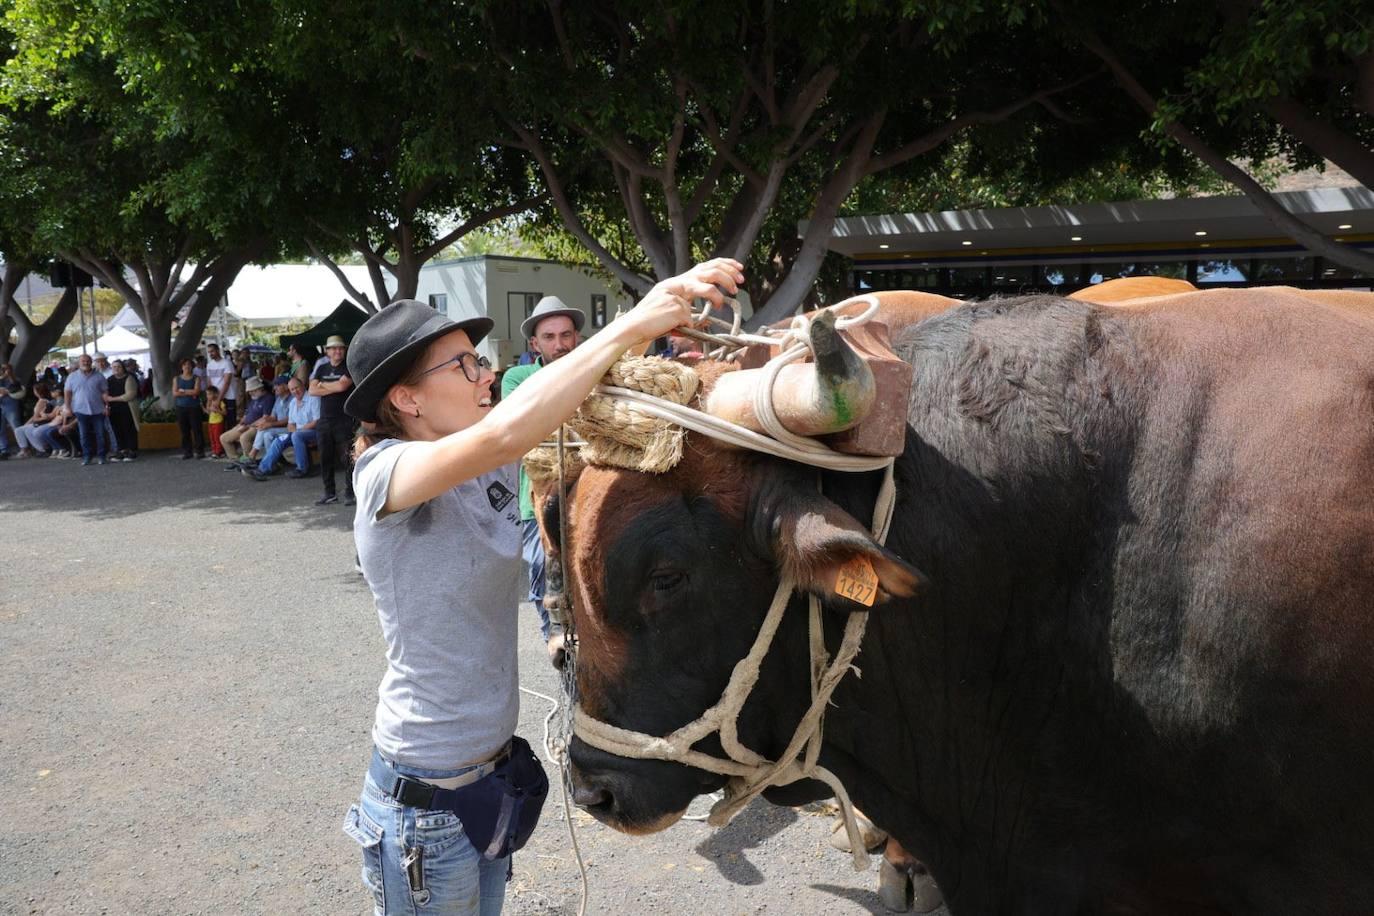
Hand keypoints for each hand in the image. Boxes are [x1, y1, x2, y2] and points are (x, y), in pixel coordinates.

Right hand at [618, 259, 744, 343]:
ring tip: (722, 304)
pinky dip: (687, 327)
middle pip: (708, 271)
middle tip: (739, 284)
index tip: (738, 269)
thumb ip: (686, 308)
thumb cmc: (651, 322)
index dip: (723, 265)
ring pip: (705, 288)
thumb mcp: (670, 310)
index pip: (703, 266)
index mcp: (675, 283)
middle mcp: (675, 284)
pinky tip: (676, 329)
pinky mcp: (675, 307)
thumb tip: (704, 318)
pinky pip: (691, 318)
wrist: (631, 328)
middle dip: (727, 276)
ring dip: (717, 295)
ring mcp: (675, 294)